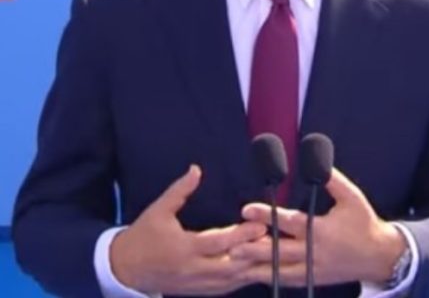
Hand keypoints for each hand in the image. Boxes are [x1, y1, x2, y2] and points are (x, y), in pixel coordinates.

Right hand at [110, 165, 267, 295]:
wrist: (125, 269)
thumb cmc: (143, 235)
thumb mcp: (158, 209)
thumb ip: (179, 190)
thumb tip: (196, 169)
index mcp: (183, 248)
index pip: (217, 243)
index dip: (240, 235)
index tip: (260, 225)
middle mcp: (193, 269)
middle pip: (230, 265)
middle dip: (254, 254)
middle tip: (276, 242)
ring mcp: (196, 284)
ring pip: (230, 280)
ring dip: (252, 268)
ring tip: (272, 255)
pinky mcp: (197, 291)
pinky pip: (224, 289)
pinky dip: (241, 279)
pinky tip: (254, 270)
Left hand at [232, 167, 405, 286]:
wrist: (379, 257)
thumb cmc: (364, 223)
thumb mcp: (352, 197)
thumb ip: (333, 180)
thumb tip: (317, 160)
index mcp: (323, 231)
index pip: (290, 223)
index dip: (267, 215)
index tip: (246, 209)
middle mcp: (315, 253)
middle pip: (279, 253)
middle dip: (254, 248)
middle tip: (231, 244)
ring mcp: (313, 270)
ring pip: (280, 271)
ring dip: (256, 266)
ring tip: (234, 261)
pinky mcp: (313, 280)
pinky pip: (287, 280)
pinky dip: (270, 277)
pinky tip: (253, 273)